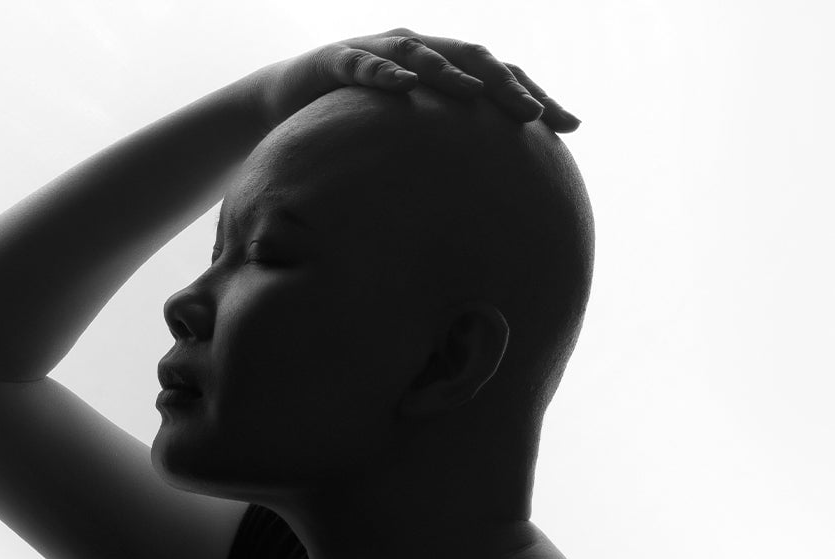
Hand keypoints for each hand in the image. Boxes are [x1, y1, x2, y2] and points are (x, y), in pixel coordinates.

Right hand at [254, 27, 579, 133]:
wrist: (284, 103)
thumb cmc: (353, 126)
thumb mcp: (404, 143)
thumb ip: (442, 160)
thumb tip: (487, 212)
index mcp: (445, 70)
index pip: (502, 78)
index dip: (537, 97)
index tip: (571, 128)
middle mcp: (420, 51)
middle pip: (475, 58)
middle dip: (507, 84)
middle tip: (532, 114)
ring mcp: (379, 49)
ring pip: (425, 54)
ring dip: (451, 72)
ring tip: (475, 93)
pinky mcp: (337, 58)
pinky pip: (363, 62)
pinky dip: (382, 70)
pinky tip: (400, 85)